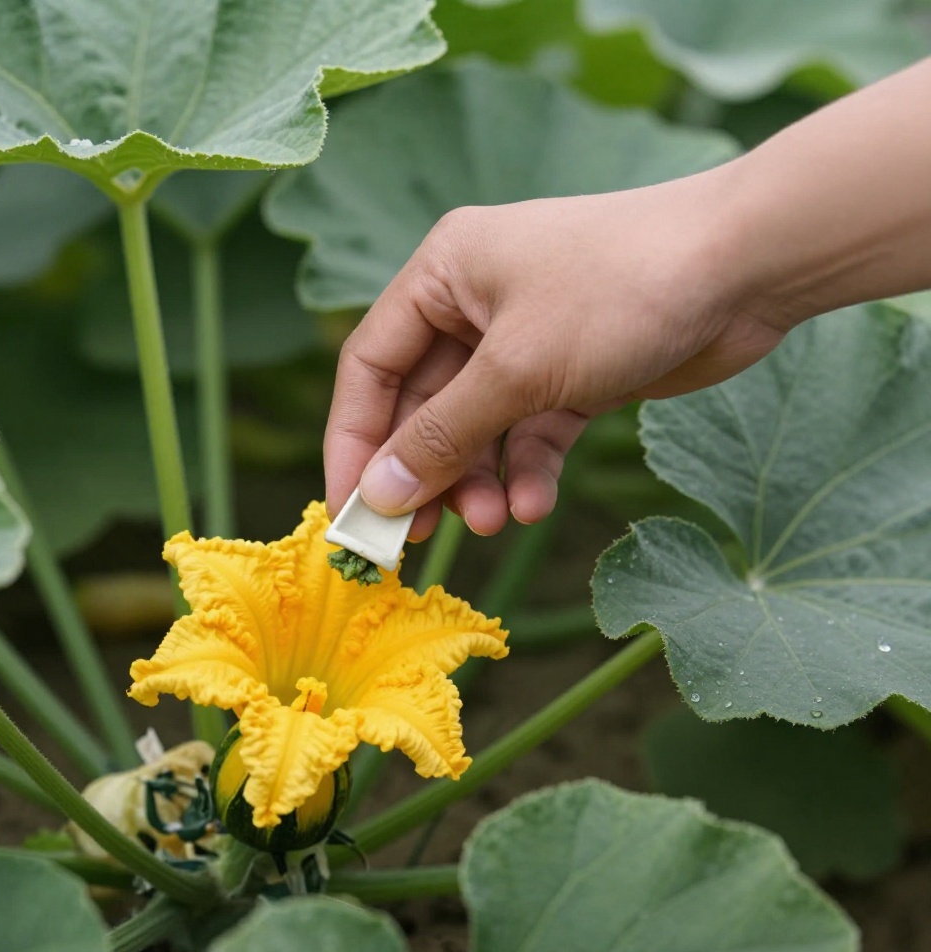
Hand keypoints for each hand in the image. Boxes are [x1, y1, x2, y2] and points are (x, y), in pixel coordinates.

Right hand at [324, 169, 785, 539]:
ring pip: (478, 427)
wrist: (747, 266)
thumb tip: (379, 494)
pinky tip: (534, 503)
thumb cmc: (619, 291)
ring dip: (479, 480)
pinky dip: (528, 470)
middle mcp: (476, 305)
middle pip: (423, 405)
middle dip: (426, 472)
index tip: (352, 512)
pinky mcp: (571, 373)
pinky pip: (530, 432)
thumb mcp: (516, 368)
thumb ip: (442, 435)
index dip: (354, 443)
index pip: (370, 367)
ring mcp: (526, 341)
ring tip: (493, 521)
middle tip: (419, 537)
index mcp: (443, 275)